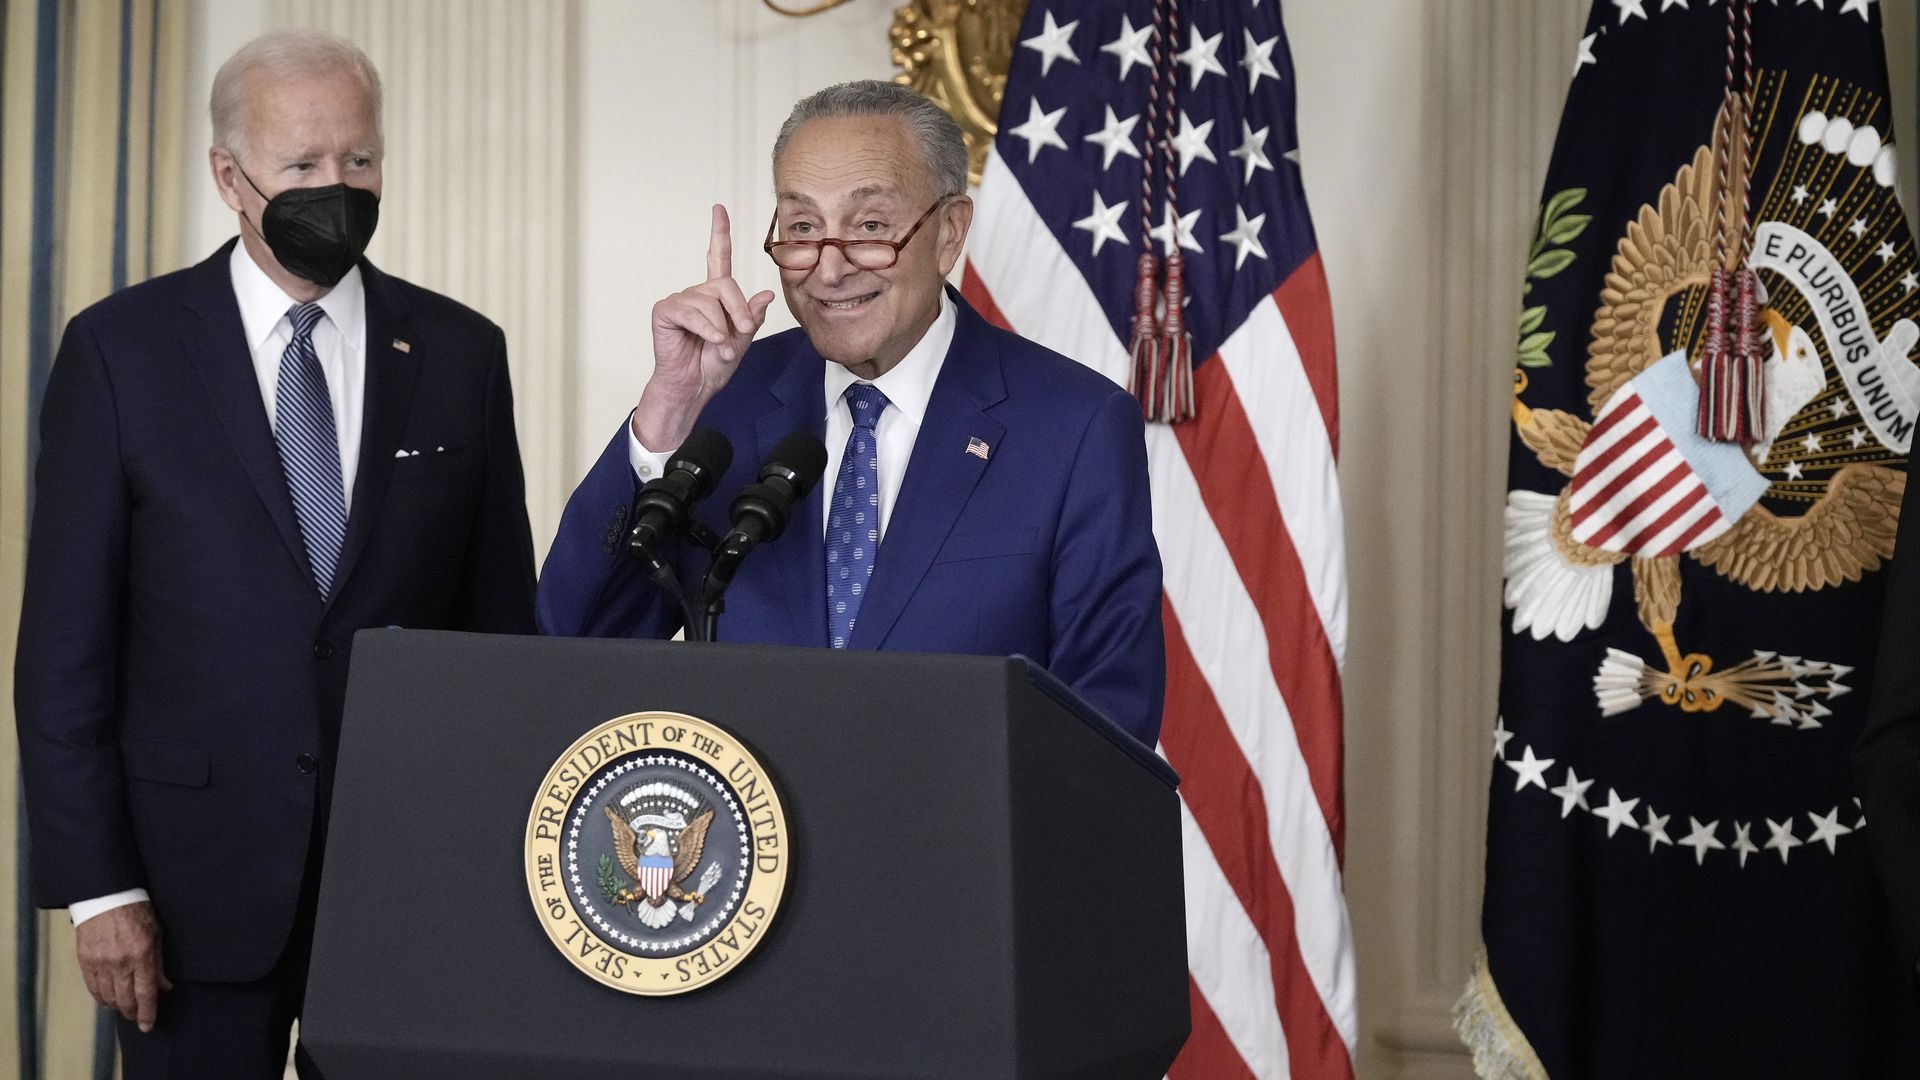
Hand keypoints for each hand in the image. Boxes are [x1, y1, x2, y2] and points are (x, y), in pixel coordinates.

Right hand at [75, 901, 171, 1031]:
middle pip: (125, 999)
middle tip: (137, 1018)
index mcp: (142, 955)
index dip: (147, 1013)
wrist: (106, 896)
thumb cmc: (137, 911)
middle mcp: (120, 963)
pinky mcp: (85, 960)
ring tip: (124, 1009)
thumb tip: (164, 986)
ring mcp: (100, 963)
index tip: (148, 1025)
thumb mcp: (157, 934)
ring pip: (108, 997)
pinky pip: (93, 987)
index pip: (145, 993)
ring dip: (117, 1007)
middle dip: (132, 1013)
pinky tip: (107, 1001)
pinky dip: (101, 998)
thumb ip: (159, 964)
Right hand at [633, 203, 775, 450]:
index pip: (717, 258)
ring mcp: (679, 301)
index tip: (718, 209)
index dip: (719, 233)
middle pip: (724, 284)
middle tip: (741, 334)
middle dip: (738, 311)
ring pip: (710, 301)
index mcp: (715, 298)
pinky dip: (706, 329)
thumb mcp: (741, 341)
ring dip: (721, 328)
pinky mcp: (665, 311)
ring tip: (719, 347)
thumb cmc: (712, 366)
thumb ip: (752, 317)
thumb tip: (767, 293)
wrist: (693, 388)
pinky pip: (692, 312)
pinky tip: (709, 341)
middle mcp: (696, 294)